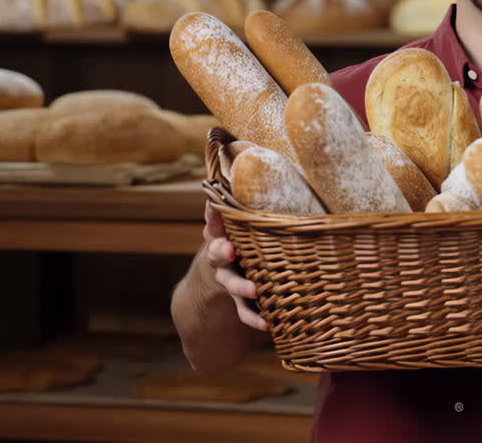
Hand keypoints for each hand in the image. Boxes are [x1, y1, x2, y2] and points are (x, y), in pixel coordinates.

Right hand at [202, 202, 267, 331]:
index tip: (214, 203)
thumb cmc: (245, 241)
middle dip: (221, 250)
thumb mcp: (245, 222)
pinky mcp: (239, 302)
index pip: (214, 218)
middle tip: (229, 250)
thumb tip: (266, 156)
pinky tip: (268, 324)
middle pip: (216, 251)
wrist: (219, 286)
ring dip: (240, 285)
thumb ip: (253, 203)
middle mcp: (221, 254)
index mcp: (223, 231)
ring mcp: (227, 279)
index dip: (213, 211)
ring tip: (254, 290)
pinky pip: (244, 312)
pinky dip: (254, 318)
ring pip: (229, 282)